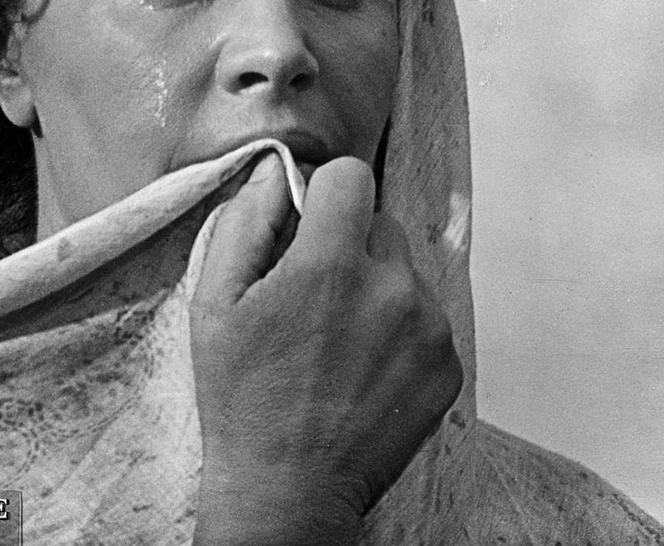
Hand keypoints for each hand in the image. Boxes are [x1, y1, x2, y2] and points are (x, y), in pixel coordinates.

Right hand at [189, 153, 462, 545]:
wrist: (288, 489)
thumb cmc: (243, 398)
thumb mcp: (214, 304)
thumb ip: (245, 223)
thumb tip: (275, 173)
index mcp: (330, 265)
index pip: (351, 176)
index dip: (324, 192)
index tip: (308, 221)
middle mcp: (391, 290)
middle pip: (380, 223)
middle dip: (348, 244)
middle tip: (315, 293)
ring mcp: (428, 329)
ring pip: (405, 271)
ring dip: (376, 287)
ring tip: (339, 339)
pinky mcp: (448, 365)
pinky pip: (427, 317)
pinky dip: (400, 330)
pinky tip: (364, 367)